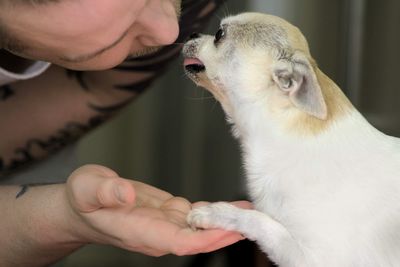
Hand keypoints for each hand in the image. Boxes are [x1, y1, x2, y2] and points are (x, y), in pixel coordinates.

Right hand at [66, 164, 250, 255]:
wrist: (83, 204)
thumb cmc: (83, 198)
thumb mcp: (87, 188)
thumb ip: (106, 191)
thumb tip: (126, 192)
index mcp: (142, 231)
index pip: (181, 242)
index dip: (207, 239)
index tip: (231, 229)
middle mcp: (159, 232)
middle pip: (199, 239)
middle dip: (228, 232)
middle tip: (257, 220)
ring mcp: (166, 224)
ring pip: (203, 228)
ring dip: (227, 222)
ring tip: (254, 212)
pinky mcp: (170, 213)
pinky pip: (198, 216)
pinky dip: (216, 212)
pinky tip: (234, 207)